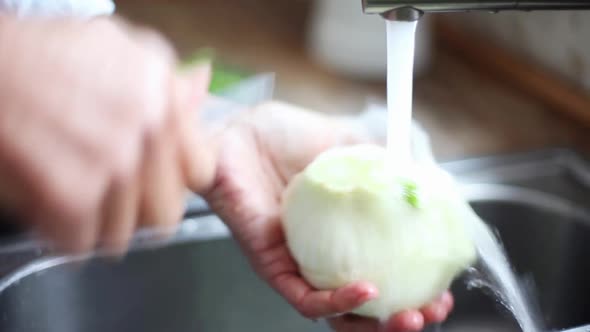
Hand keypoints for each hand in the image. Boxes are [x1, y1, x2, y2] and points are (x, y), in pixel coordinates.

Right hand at [0, 16, 214, 252]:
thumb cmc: (40, 55)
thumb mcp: (117, 47)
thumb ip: (165, 81)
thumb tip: (198, 93)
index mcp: (165, 95)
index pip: (199, 172)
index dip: (173, 180)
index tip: (156, 182)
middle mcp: (148, 129)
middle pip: (165, 212)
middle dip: (137, 211)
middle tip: (111, 198)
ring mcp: (114, 165)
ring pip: (125, 234)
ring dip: (98, 225)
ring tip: (75, 196)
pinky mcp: (72, 197)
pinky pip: (82, 243)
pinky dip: (64, 234)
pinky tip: (52, 205)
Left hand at [204, 101, 452, 330]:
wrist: (241, 132)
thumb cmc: (286, 138)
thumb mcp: (348, 145)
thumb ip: (385, 163)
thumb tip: (427, 178)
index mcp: (344, 235)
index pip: (386, 273)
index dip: (417, 287)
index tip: (445, 289)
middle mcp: (324, 257)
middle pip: (367, 306)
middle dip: (404, 316)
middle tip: (432, 311)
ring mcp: (299, 266)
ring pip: (339, 315)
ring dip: (375, 324)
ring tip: (409, 318)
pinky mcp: (272, 267)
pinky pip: (305, 298)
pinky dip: (338, 302)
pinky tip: (366, 291)